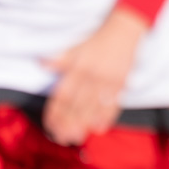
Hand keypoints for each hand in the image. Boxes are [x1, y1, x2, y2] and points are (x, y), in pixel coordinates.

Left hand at [43, 8, 147, 144]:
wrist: (126, 29)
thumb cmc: (100, 39)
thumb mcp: (77, 46)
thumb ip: (61, 58)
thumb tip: (43, 64)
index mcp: (78, 68)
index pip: (64, 95)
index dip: (56, 112)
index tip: (51, 127)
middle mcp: (92, 76)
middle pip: (77, 104)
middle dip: (68, 123)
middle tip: (62, 139)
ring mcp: (108, 81)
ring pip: (93, 106)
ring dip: (84, 123)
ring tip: (77, 137)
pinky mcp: (122, 82)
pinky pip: (113, 102)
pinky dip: (107, 116)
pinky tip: (100, 127)